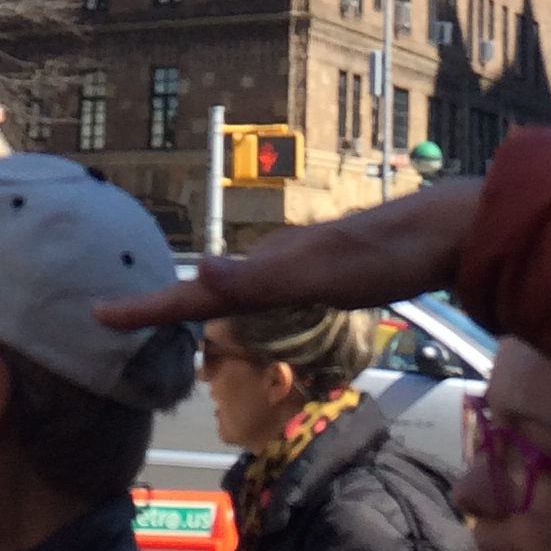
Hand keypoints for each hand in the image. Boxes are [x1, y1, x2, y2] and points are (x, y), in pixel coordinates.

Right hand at [94, 180, 482, 327]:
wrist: (452, 230)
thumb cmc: (387, 255)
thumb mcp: (321, 272)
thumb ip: (260, 279)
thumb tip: (199, 273)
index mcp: (271, 262)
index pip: (197, 292)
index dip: (149, 307)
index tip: (98, 314)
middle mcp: (282, 257)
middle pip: (212, 287)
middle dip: (168, 305)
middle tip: (125, 320)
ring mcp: (309, 262)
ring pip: (243, 286)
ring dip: (206, 303)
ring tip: (179, 317)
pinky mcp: (336, 272)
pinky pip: (273, 290)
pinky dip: (247, 301)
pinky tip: (261, 308)